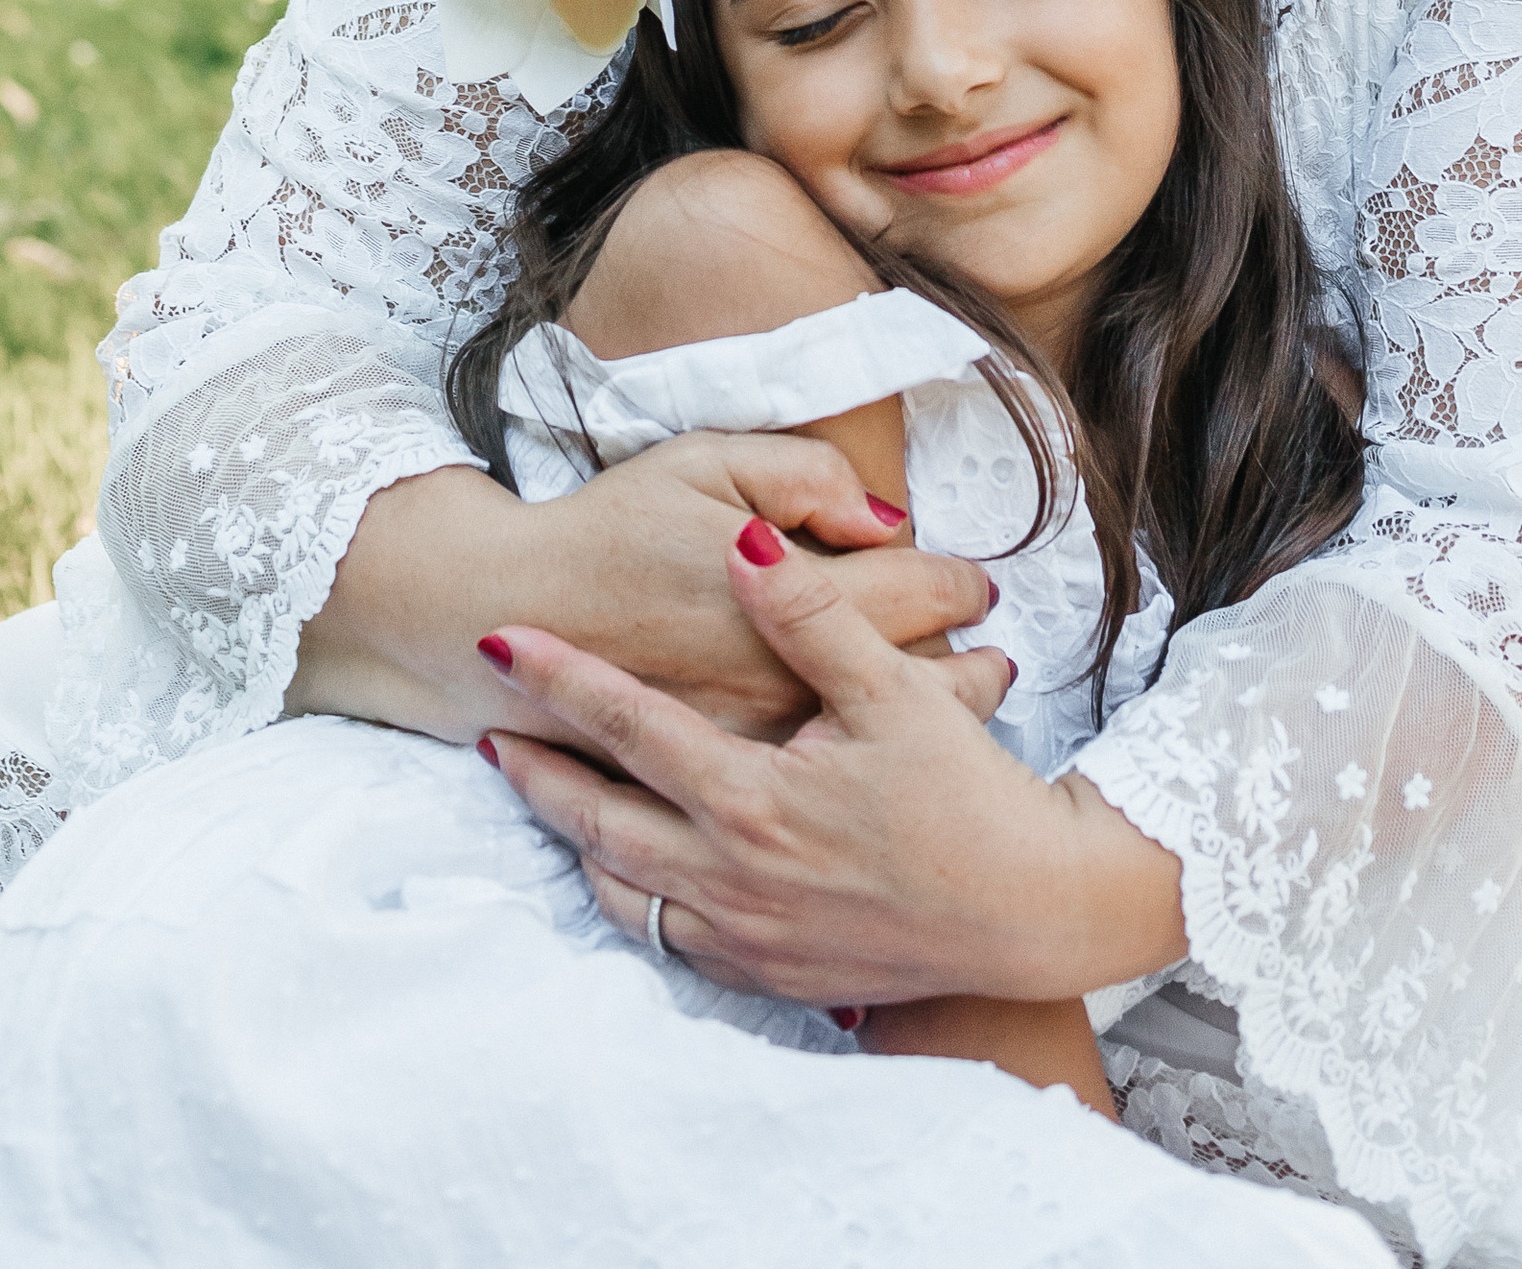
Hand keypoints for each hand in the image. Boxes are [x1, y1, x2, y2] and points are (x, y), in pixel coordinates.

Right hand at [288, 439, 998, 747]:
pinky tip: (886, 766)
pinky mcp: (713, 804)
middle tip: (996, 660)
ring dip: (932, 731)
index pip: (915, 596)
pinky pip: (820, 803)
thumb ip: (800, 475)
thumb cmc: (608, 529)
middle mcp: (777, 694)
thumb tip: (881, 516)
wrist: (500, 612)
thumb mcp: (703, 461)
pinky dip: (866, 784)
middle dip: (967, 670)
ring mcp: (748, 759)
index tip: (978, 585)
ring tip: (968, 709)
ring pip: (879, 757)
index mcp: (783, 605)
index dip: (957, 587)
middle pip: (917, 687)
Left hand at [481, 519, 1185, 1009]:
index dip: (560, 680)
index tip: (501, 643)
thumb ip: (812, 615)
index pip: (628, 728)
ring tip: (544, 796)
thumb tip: (745, 549)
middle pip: (599, 821)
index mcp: (752, 799)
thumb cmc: (970, 799)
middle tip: (488, 731)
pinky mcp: (773, 973)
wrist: (1034, 915)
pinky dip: (635, 900)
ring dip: (578, 842)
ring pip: (625, 892)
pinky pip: (672, 940)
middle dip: (538, 774)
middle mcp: (733, 876)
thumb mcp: (896, 691)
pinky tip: (632, 875)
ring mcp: (748, 935)